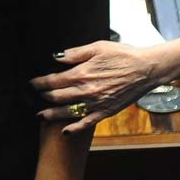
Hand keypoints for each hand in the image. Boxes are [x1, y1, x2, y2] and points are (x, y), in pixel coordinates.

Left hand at [30, 41, 162, 133]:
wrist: (147, 69)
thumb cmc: (123, 55)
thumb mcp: (97, 47)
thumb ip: (74, 53)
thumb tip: (56, 57)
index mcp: (82, 73)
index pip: (53, 81)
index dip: (40, 83)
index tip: (32, 84)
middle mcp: (87, 90)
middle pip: (57, 97)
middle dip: (43, 97)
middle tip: (35, 98)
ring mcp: (96, 103)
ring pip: (68, 111)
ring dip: (52, 114)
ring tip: (40, 116)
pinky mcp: (106, 111)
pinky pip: (87, 122)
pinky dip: (75, 128)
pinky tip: (65, 131)